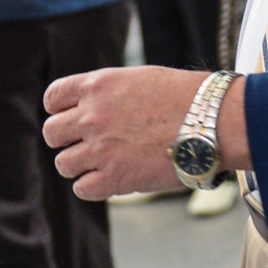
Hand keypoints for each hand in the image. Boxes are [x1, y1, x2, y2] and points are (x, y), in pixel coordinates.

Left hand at [43, 66, 246, 201]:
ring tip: (104, 163)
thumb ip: (110, 93)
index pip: (53, 98)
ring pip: (63, 164)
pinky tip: (111, 179)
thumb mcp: (141, 79)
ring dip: (80, 165)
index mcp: (99, 85)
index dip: (59, 109)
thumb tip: (92, 108)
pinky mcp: (114, 177)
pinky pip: (82, 188)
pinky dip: (92, 187)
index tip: (71, 117)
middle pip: (52, 133)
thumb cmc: (188, 97)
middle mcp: (93, 115)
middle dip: (66, 139)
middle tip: (87, 144)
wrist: (215, 120)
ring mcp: (101, 147)